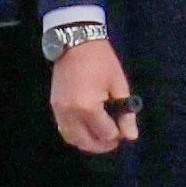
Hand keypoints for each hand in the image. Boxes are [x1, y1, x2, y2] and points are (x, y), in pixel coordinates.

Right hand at [48, 35, 136, 156]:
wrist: (75, 42)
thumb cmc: (101, 61)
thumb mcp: (118, 84)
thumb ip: (125, 113)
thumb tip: (131, 136)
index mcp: (88, 107)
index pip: (105, 134)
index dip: (118, 134)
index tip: (124, 126)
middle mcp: (70, 113)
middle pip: (86, 143)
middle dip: (103, 144)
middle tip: (115, 137)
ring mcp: (59, 111)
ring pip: (73, 140)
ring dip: (88, 142)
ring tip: (101, 134)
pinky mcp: (54, 106)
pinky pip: (64, 130)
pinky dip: (76, 134)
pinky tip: (88, 127)